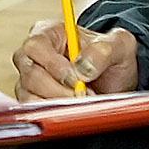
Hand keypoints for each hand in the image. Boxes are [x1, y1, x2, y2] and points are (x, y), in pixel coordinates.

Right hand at [13, 22, 138, 100]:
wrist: (115, 78)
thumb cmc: (110, 56)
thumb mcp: (118, 45)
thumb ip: (102, 51)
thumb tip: (83, 67)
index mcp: (49, 34)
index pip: (36, 46)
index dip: (53, 64)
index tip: (76, 79)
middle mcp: (35, 56)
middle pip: (31, 75)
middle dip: (59, 90)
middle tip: (83, 95)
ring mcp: (31, 80)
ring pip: (30, 96)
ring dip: (57, 103)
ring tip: (82, 102)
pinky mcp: (33, 100)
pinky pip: (35, 111)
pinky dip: (53, 114)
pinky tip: (73, 111)